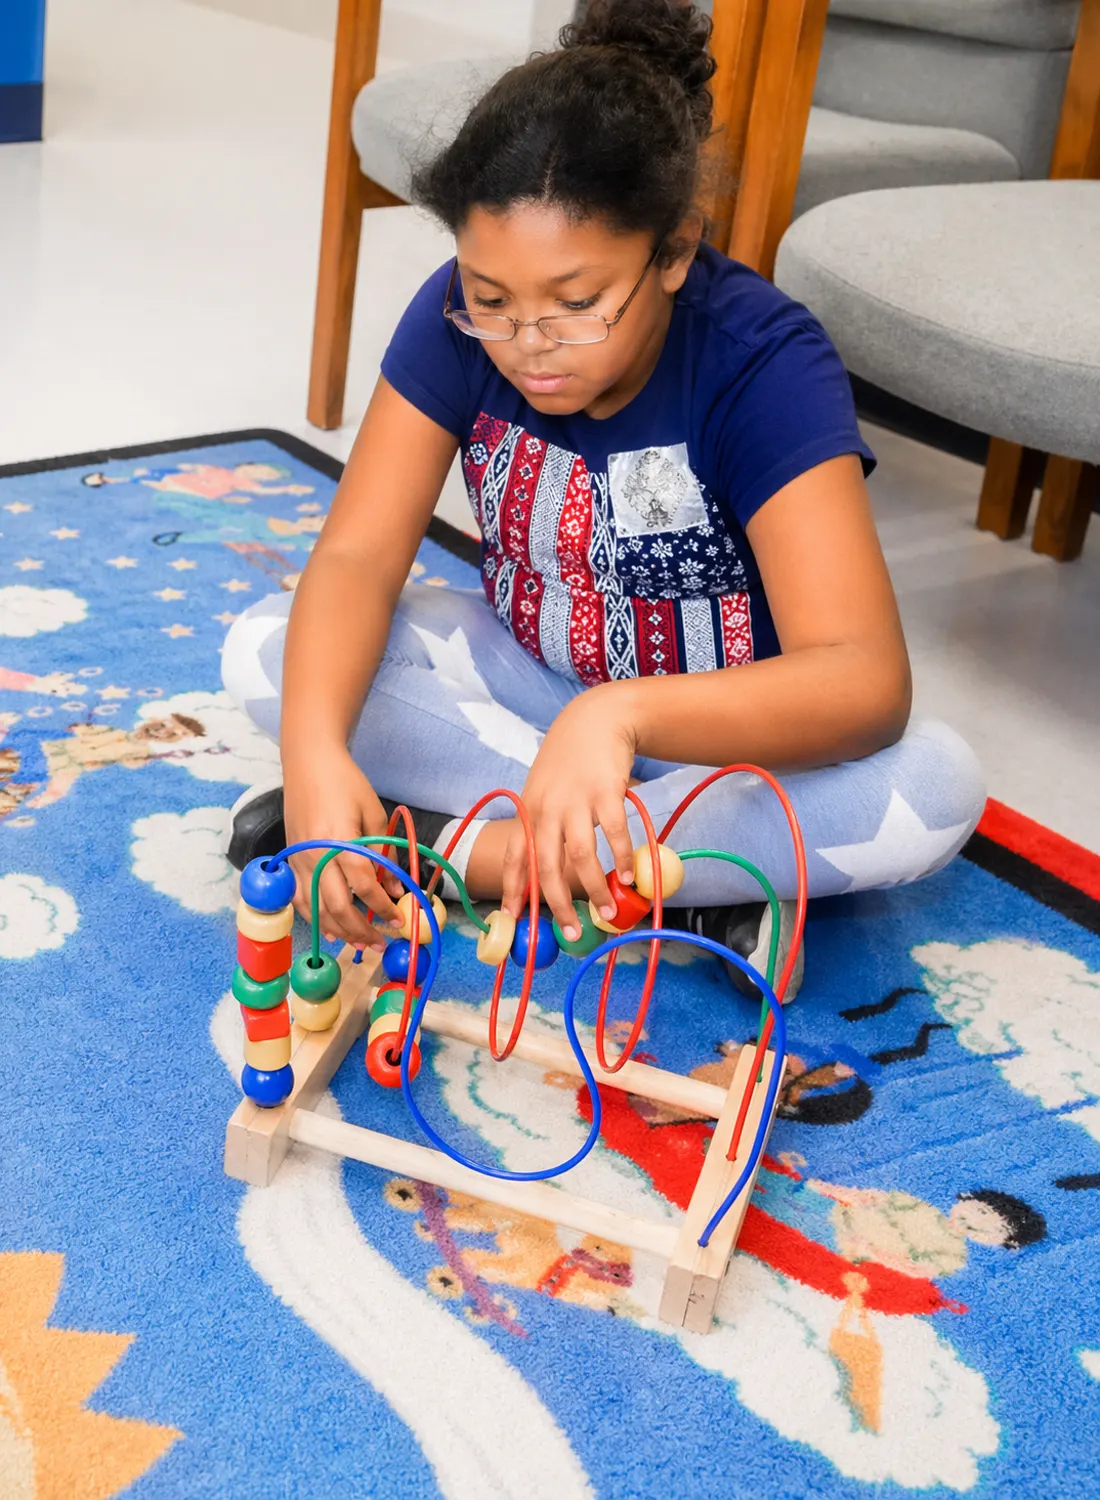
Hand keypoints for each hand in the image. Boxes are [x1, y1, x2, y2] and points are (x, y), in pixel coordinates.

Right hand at [283, 748, 403, 948]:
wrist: (308, 764)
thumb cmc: (346, 783)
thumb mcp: (374, 813)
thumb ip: (384, 852)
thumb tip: (394, 888)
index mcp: (339, 840)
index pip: (364, 885)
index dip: (383, 906)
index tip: (398, 918)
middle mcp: (315, 855)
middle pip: (338, 905)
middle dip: (361, 930)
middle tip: (379, 942)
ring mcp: (298, 860)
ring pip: (316, 909)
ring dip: (338, 930)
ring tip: (358, 944)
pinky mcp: (290, 860)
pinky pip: (299, 899)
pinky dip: (315, 918)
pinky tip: (330, 928)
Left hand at [502, 686, 637, 941]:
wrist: (595, 720)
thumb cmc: (567, 762)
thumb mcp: (543, 789)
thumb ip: (544, 825)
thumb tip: (548, 871)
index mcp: (529, 811)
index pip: (514, 856)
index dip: (513, 889)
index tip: (513, 918)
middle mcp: (546, 808)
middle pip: (545, 865)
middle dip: (557, 904)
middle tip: (572, 931)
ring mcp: (575, 800)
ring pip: (579, 856)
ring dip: (594, 889)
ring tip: (608, 912)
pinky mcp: (606, 792)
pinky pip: (613, 834)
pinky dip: (620, 859)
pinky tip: (626, 877)